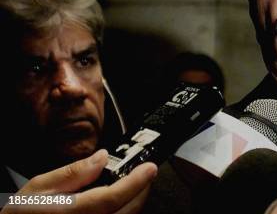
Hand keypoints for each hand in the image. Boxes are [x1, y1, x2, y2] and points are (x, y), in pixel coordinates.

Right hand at [1, 149, 156, 213]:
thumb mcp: (39, 188)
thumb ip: (73, 173)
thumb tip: (101, 158)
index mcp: (71, 213)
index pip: (113, 197)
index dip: (136, 181)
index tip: (149, 168)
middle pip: (126, 212)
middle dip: (141, 191)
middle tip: (145, 174)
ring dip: (134, 204)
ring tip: (133, 187)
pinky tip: (119, 204)